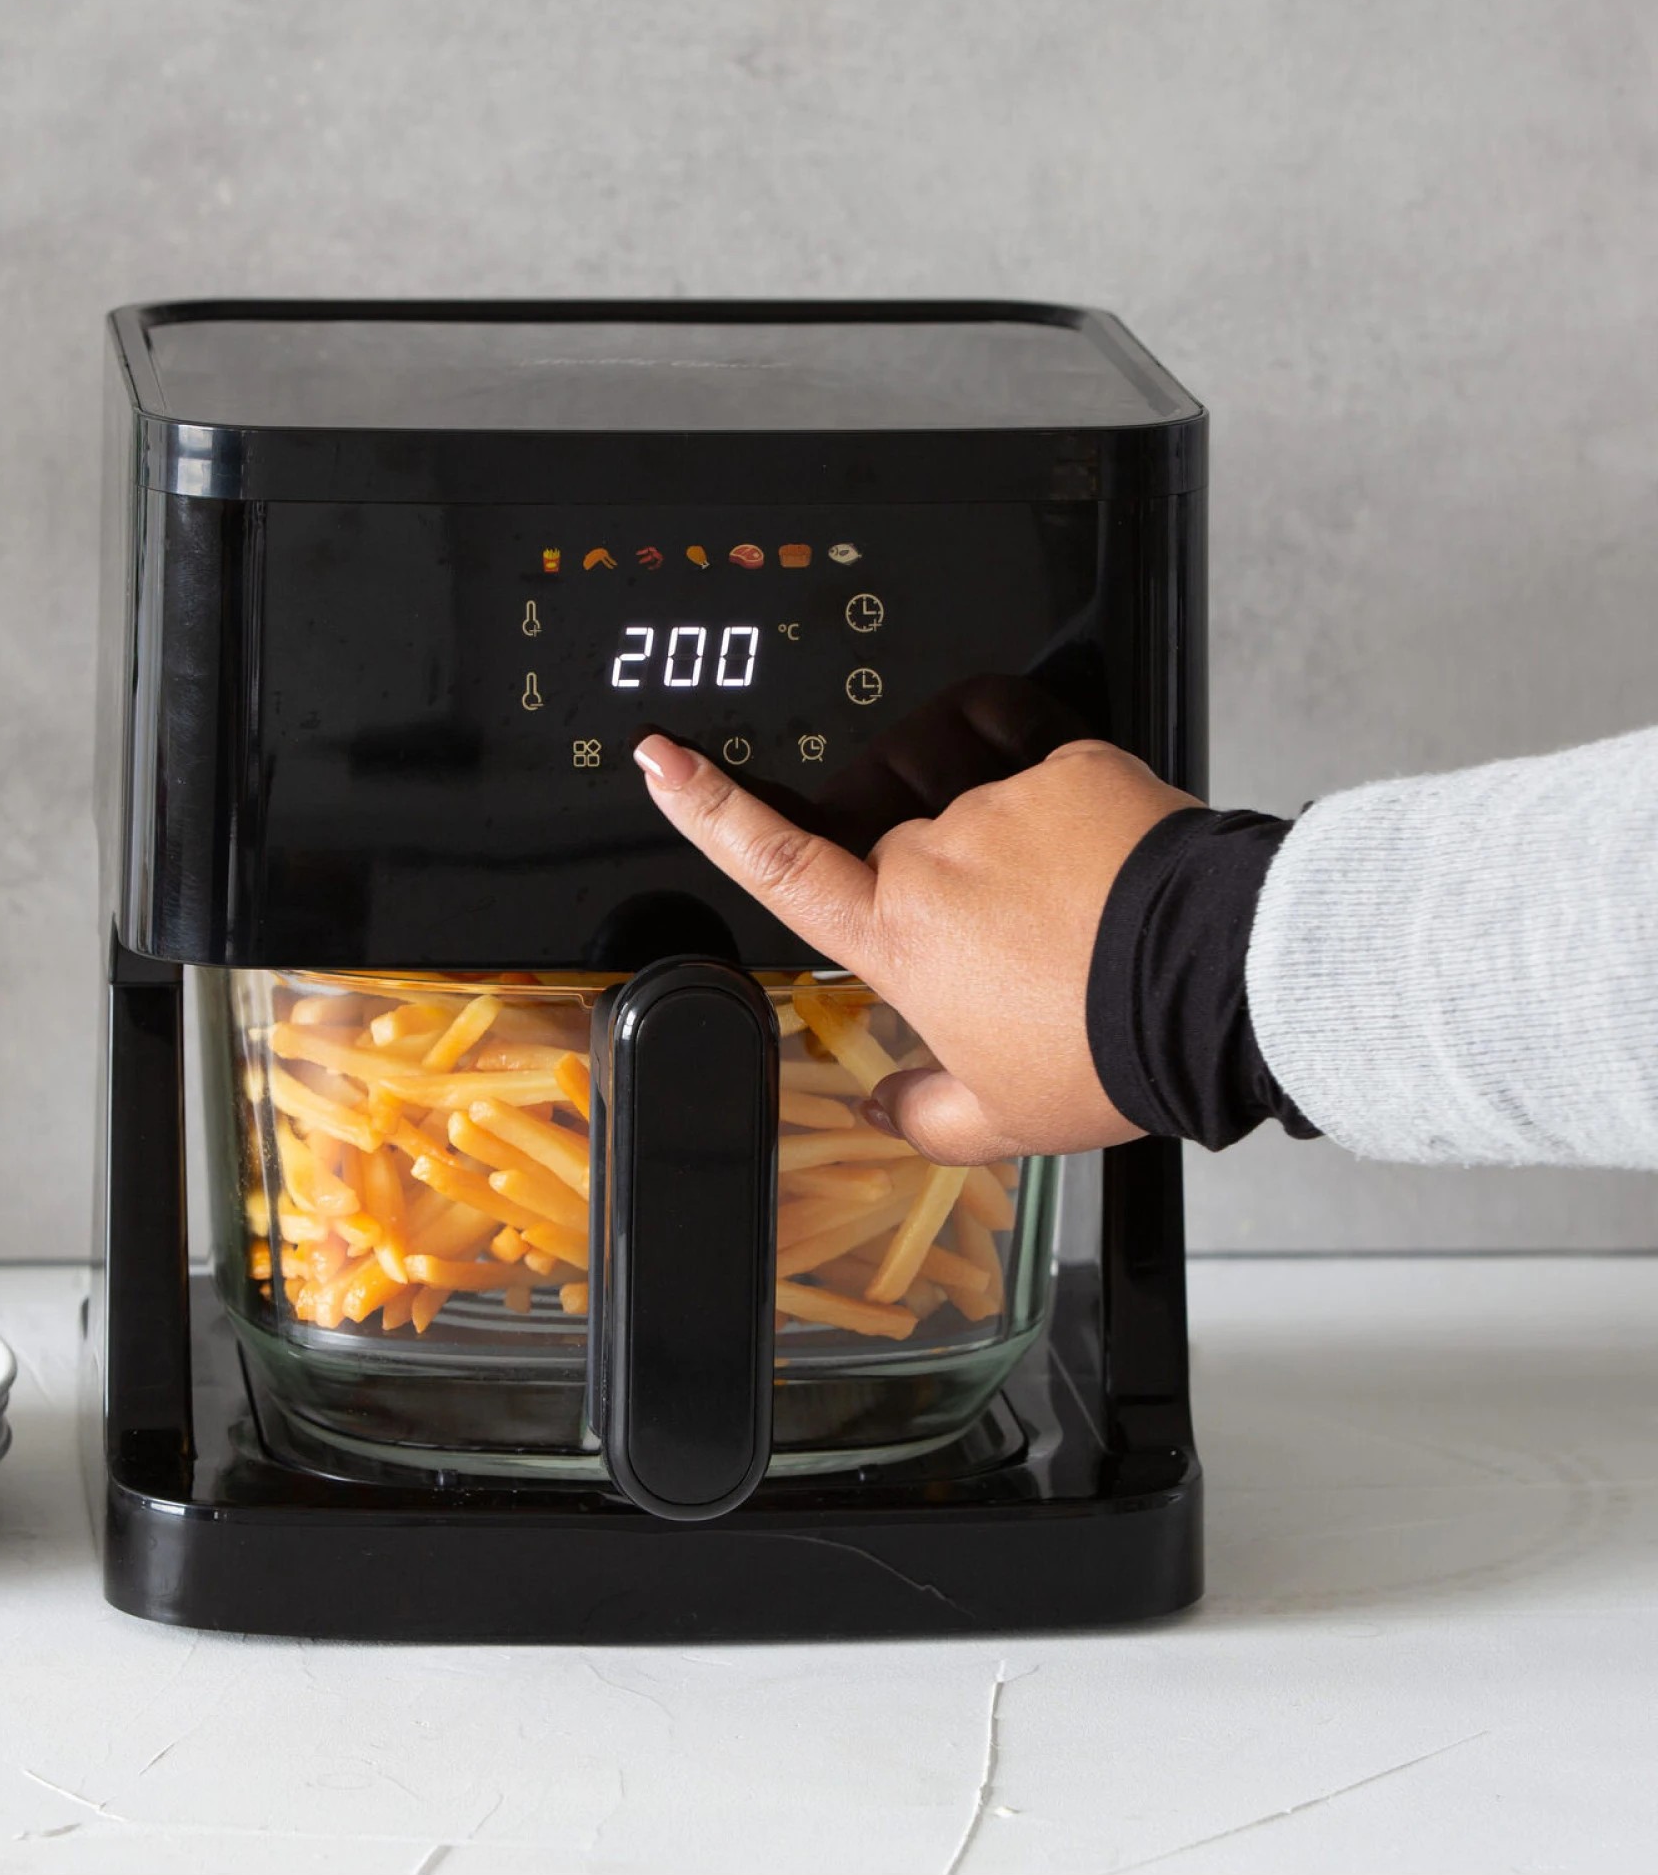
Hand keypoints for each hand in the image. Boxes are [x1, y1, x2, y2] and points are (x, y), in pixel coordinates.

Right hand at [631, 731, 1198, 1161]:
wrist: (1214, 983)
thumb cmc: (1105, 1050)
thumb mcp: (1004, 1118)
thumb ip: (924, 1116)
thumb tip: (887, 1109)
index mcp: (895, 934)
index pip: (773, 860)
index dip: (706, 807)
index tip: (661, 756)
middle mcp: (930, 854)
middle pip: (899, 854)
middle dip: (943, 897)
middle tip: (1019, 960)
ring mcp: (999, 801)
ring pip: (971, 810)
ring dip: (1001, 850)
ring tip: (1067, 912)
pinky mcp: (1069, 763)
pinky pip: (1042, 773)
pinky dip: (1067, 818)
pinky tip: (1105, 870)